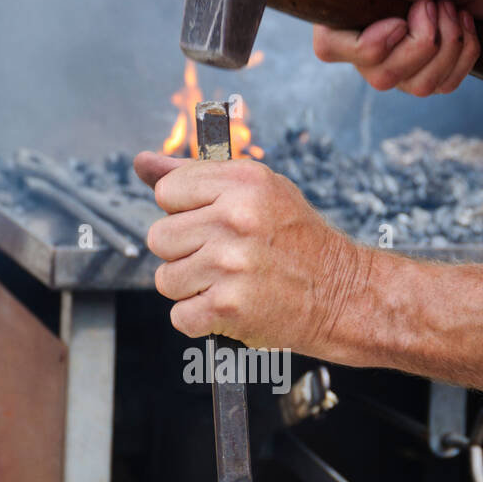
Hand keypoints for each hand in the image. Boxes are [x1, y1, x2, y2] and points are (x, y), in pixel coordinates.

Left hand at [133, 151, 370, 355]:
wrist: (341, 293)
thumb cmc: (297, 241)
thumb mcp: (257, 190)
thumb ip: (196, 175)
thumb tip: (141, 162)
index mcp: (242, 181)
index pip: (167, 191)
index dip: (184, 212)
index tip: (212, 223)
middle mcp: (236, 218)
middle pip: (159, 237)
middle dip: (184, 252)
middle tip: (223, 258)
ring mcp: (231, 264)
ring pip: (166, 279)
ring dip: (191, 287)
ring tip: (228, 282)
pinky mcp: (228, 307)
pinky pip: (181, 316)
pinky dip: (200, 319)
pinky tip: (229, 306)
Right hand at [312, 0, 482, 94]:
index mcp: (354, 5)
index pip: (329, 47)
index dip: (365, 47)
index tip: (399, 23)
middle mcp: (370, 38)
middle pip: (379, 76)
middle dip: (422, 43)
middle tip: (435, 2)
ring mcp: (399, 61)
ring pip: (416, 86)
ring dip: (447, 46)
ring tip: (452, 8)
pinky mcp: (429, 71)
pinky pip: (442, 86)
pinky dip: (463, 55)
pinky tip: (464, 25)